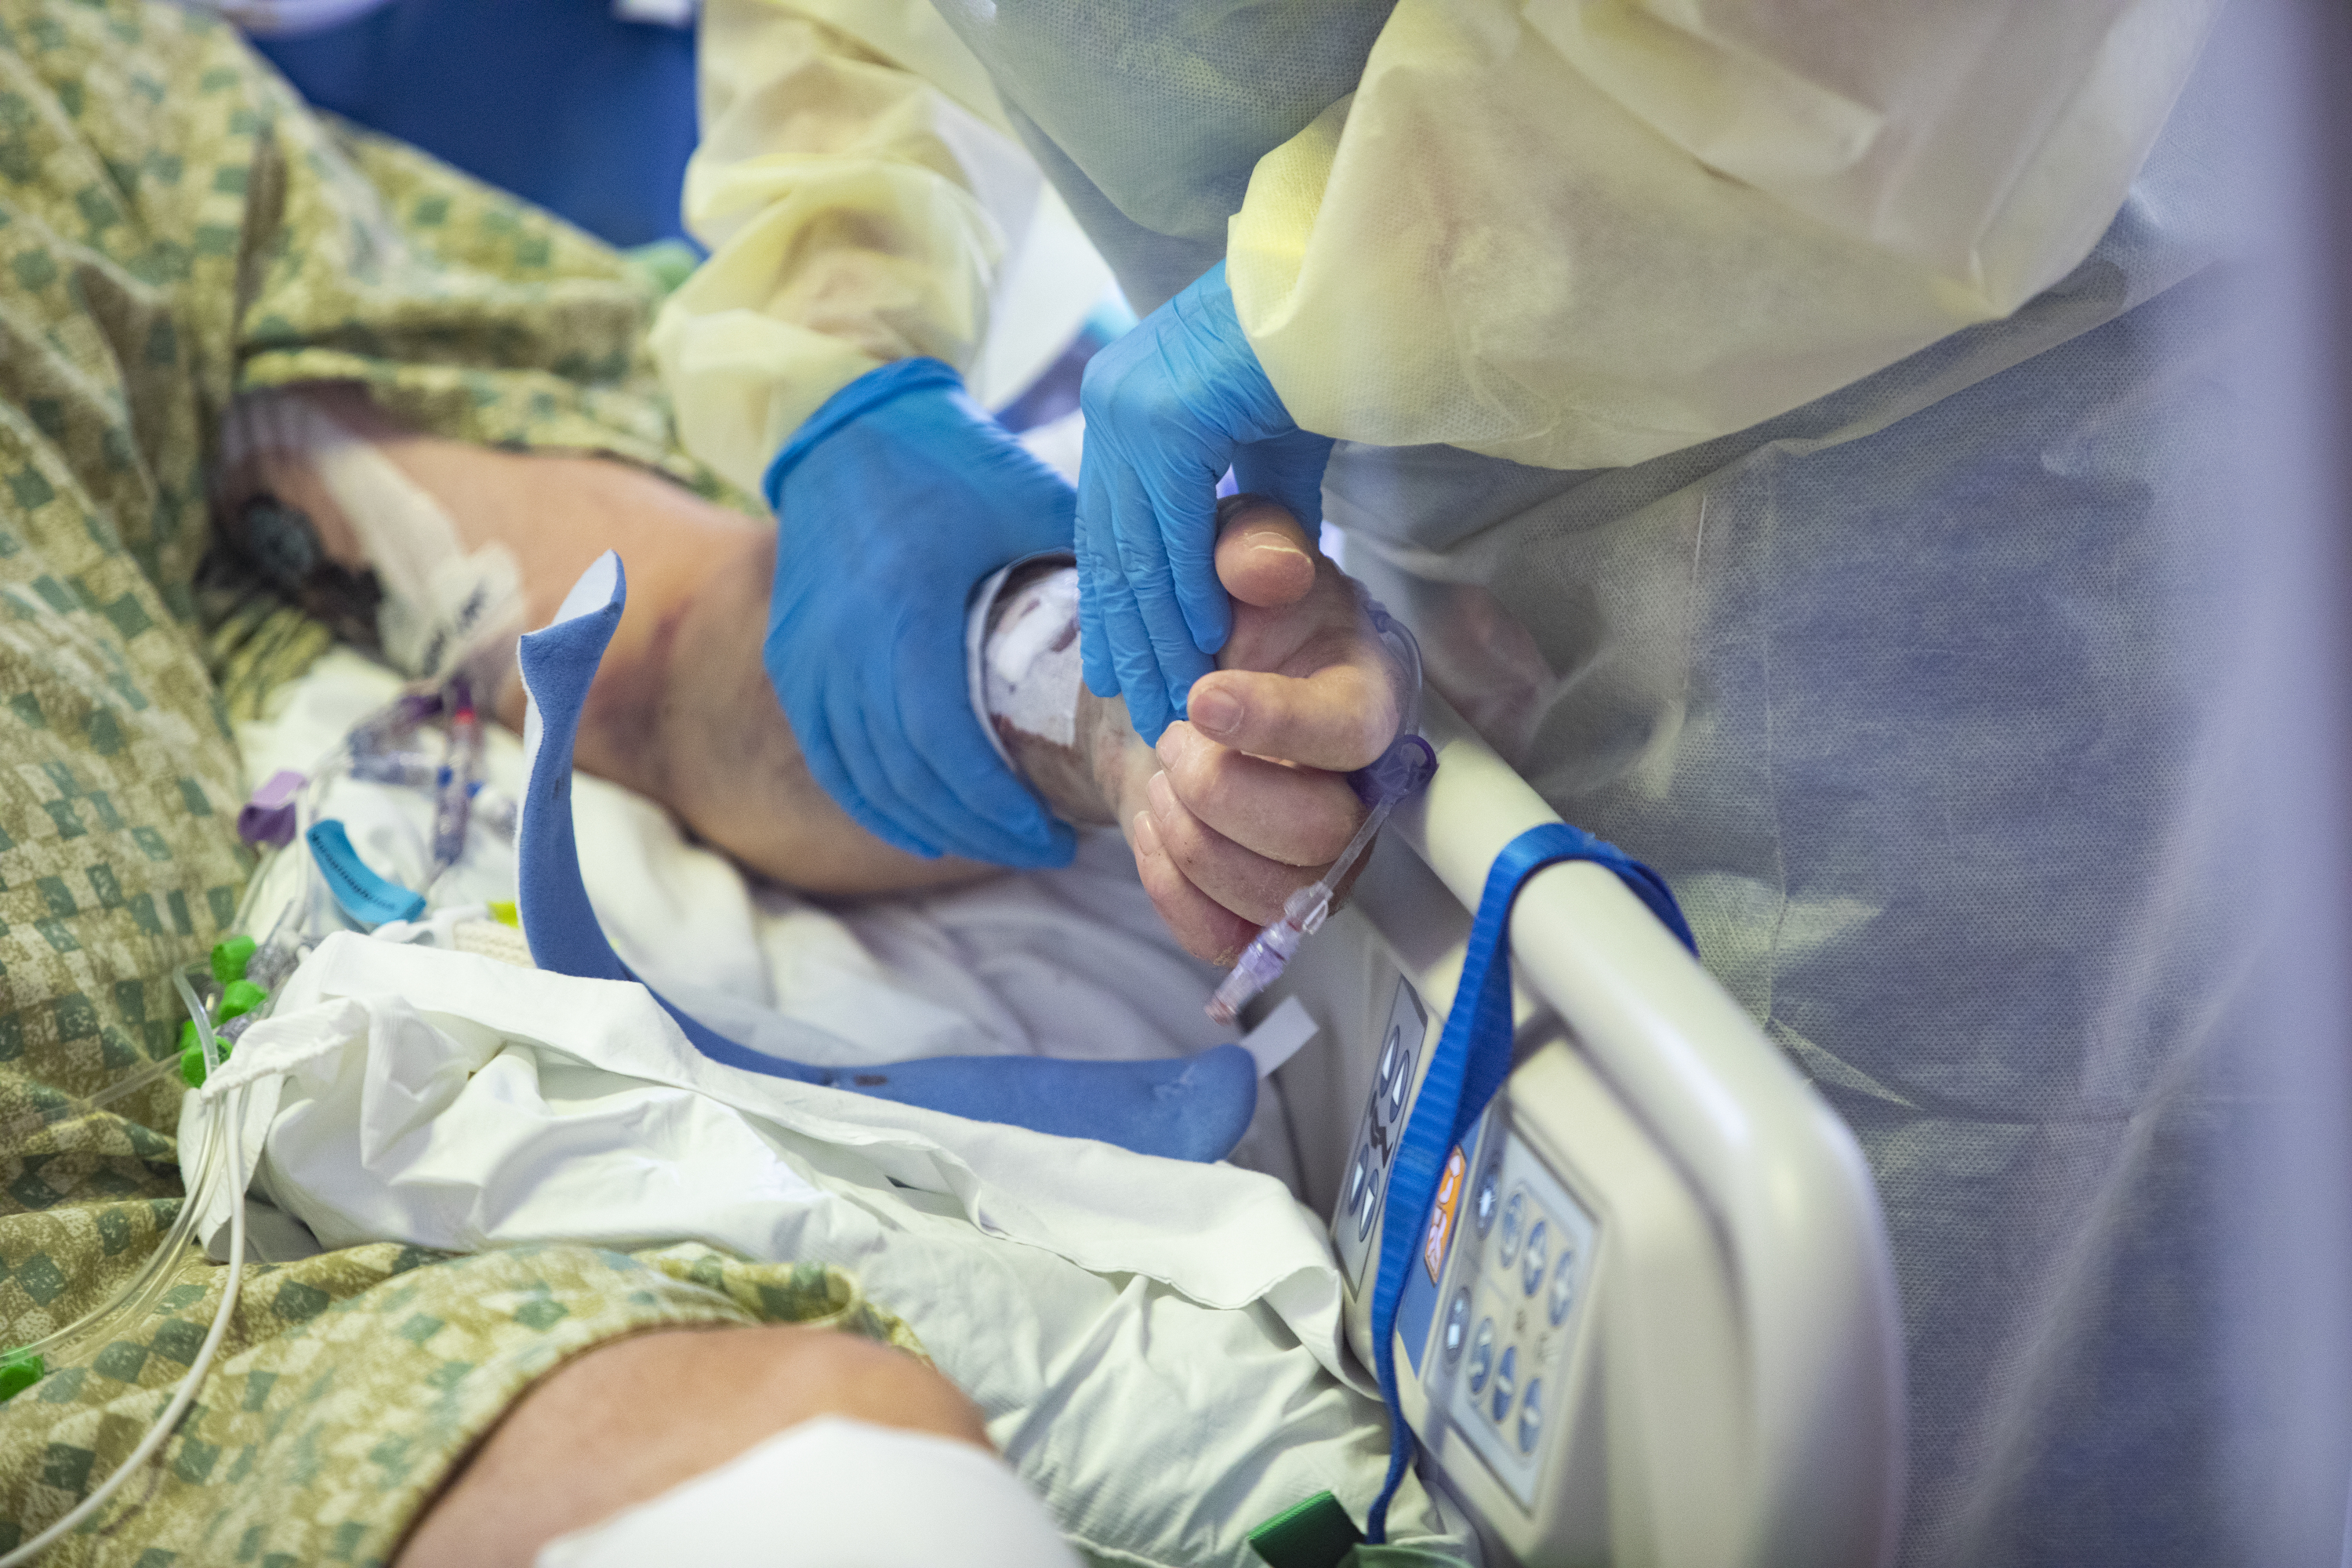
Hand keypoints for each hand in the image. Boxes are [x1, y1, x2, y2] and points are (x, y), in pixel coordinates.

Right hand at [765, 359, 1075, 866]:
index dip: (999, 808)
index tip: (1058, 837)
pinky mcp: (790, 661)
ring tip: (999, 841)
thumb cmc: (947, 457)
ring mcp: (806, 660)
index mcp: (904, 613)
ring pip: (867, 779)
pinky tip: (925, 832)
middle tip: (1045, 848)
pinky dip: (877, 804)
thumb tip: (1172, 625)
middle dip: (981, 830)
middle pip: (909, 778)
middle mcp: (842, 648)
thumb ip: (1093, 564)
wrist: (842, 420)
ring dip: (934, 825)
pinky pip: (829, 760)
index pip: (945, 747)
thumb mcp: (1028, 499)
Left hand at [1077, 262, 1333, 742]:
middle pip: (1112, 547)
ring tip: (1174, 698)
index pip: (1111, 527)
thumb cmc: (1329, 346)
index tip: (1124, 672)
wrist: (1360, 279)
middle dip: (1130, 637)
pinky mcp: (1166, 415)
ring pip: (1137, 547)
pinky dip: (1188, 590)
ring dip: (1158, 633)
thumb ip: (1255, 505)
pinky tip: (1205, 644)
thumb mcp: (1276, 441)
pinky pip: (1172, 528)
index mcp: (1125, 401)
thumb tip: (1252, 573)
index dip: (1118, 608)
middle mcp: (1113, 400)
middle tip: (1145, 711)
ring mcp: (1131, 405)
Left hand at [1114, 498, 1407, 963]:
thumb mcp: (1237, 551)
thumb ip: (1255, 545)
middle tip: (1173, 734)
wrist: (1179, 678)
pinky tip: (1154, 828)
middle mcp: (1358, 791)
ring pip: (1275, 896)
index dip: (1277, 723)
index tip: (1202, 697)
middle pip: (1320, 838)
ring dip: (1192, 838)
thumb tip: (1264, 568)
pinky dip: (1171, 889)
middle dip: (1221, 790)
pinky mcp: (1263, 904)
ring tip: (1164, 777)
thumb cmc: (1229, 614)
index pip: (1353, 733)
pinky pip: (1228, 937)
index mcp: (1369, 695)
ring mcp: (1316, 860)